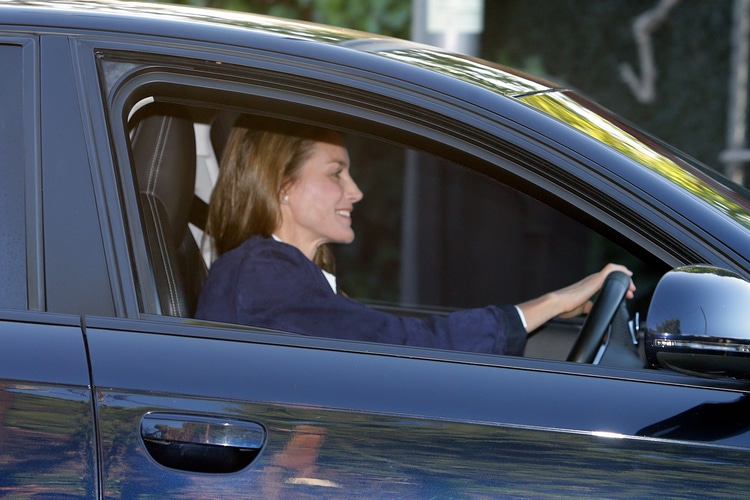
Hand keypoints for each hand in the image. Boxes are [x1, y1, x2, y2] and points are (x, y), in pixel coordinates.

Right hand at [517, 263, 634, 331]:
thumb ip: (588, 306)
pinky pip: (611, 269)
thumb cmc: (565, 306)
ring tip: (631, 287)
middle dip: (624, 283)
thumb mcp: (582, 308)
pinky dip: (620, 269)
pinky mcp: (596, 279)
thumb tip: (592, 308)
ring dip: (624, 278)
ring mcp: (594, 279)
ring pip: (613, 272)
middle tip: (631, 292)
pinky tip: (628, 275)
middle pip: (612, 277)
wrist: (559, 303)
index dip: (617, 287)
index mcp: (588, 286)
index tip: (625, 294)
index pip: (606, 283)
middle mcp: (591, 280)